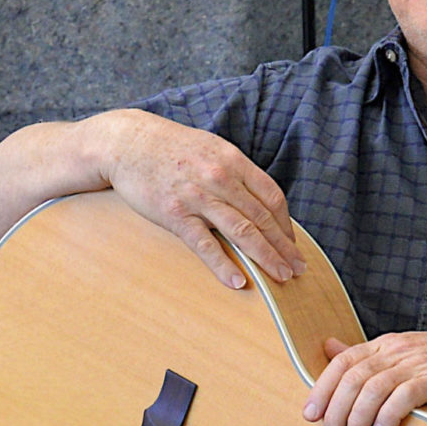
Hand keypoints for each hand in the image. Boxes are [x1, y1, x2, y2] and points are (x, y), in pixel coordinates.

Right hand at [98, 112, 304, 288]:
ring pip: (242, 232)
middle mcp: (220, 178)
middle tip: (298, 269)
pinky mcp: (175, 214)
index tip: (292, 244)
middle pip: (262, 218)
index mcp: (233, 161)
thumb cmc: (171, 148)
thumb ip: (236, 173)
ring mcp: (198, 197)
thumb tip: (259, 200)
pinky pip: (205, 245)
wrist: (127, 142)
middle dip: (284, 247)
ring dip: (266, 257)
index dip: (286, 224)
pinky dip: (224, 266)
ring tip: (282, 277)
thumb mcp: (211, 150)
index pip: (271, 197)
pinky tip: (240, 282)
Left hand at [304, 332, 426, 425]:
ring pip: (374, 388)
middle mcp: (399, 350)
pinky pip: (406, 394)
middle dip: (336, 412)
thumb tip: (328, 347)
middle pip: (353, 378)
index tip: (309, 416)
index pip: (342, 362)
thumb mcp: (405, 354)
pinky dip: (389, 413)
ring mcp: (419, 362)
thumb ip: (368, 355)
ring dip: (358, 419)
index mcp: (387, 345)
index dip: (321, 388)